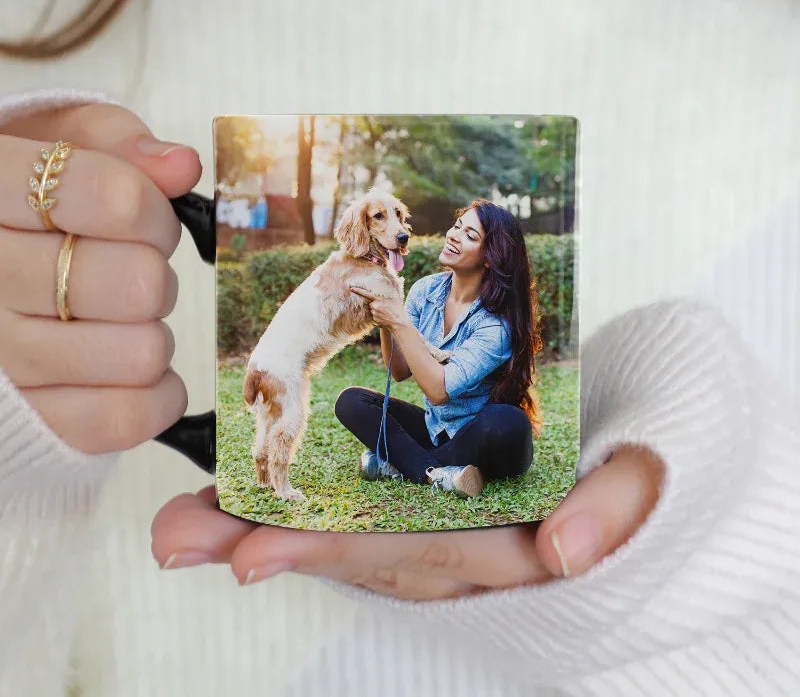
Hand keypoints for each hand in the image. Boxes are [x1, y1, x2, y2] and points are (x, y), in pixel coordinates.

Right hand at [0, 102, 201, 453]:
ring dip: (150, 333)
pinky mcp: (28, 420)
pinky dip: (154, 395)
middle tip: (130, 270)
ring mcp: (1, 357)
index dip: (152, 210)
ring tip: (116, 320)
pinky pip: (127, 418)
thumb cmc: (27, 204)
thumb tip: (181, 166)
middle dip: (155, 273)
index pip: (112, 198)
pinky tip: (129, 368)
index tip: (141, 214)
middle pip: (140, 284)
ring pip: (142, 353)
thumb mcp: (53, 143)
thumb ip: (114, 140)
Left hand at [151, 445, 663, 599]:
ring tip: (184, 524)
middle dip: (269, 547)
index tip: (254, 557)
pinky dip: (300, 509)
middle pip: (359, 555)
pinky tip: (239, 503)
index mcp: (510, 548)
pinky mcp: (427, 507)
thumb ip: (618, 510)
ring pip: (348, 538)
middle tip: (181, 537)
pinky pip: (359, 515)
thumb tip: (566, 549)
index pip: (415, 557)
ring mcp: (441, 532)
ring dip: (265, 531)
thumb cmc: (634, 461)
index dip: (335, 555)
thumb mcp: (644, 480)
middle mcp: (464, 550)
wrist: (633, 451)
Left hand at [350, 286, 407, 329]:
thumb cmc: (398, 309)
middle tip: (385, 307)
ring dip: (377, 310)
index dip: (358, 290)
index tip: (351, 288)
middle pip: (371, 303)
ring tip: (385, 312)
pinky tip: (384, 317)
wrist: (399, 322)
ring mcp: (374, 313)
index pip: (366, 294)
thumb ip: (394, 288)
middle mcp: (375, 306)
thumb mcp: (396, 297)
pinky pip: (373, 316)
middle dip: (375, 304)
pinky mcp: (374, 319)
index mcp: (379, 299)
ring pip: (372, 310)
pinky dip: (377, 316)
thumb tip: (400, 278)